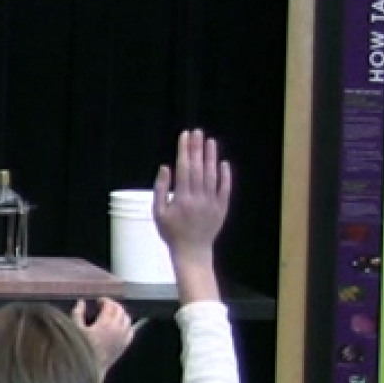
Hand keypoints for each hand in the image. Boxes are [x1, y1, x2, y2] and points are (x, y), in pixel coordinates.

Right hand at [71, 298, 138, 374]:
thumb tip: (81, 302)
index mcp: (105, 323)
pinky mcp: (124, 346)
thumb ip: (78, 313)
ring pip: (127, 319)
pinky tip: (121, 326)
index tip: (98, 301)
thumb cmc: (79, 348)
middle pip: (120, 310)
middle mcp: (117, 329)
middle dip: (113, 305)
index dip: (105, 300)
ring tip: (112, 314)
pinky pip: (131, 331)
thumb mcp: (74, 329)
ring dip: (121, 313)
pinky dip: (127, 325)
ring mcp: (122, 338)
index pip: (110, 305)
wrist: (88, 369)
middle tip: (105, 305)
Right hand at [151, 130, 231, 265]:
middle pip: (199, 168)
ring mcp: (212, 202)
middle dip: (197, 148)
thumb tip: (165, 167)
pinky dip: (225, 175)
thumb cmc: (171, 232)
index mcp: (181, 197)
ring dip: (211, 157)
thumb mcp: (158, 212)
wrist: (191, 251)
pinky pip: (225, 188)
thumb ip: (160, 189)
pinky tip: (224, 163)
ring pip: (213, 175)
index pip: (184, 168)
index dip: (184, 150)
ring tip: (210, 141)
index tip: (184, 136)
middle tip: (197, 132)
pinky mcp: (222, 207)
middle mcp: (198, 197)